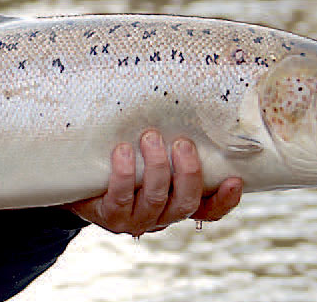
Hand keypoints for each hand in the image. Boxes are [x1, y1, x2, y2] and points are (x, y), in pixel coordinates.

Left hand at [68, 130, 241, 236]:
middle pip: (185, 202)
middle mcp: (161, 216)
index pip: (209, 210)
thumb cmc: (123, 163)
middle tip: (182, 143)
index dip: (224, 200)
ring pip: (156, 199)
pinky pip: (121, 196)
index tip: (235, 179)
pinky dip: (125, 173)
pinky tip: (123, 151)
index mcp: (176, 203)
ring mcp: (136, 219)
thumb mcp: (150, 157)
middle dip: (187, 172)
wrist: (81, 182)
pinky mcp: (110, 215)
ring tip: (150, 137)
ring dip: (156, 167)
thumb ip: (169, 143)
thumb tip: (186, 97)